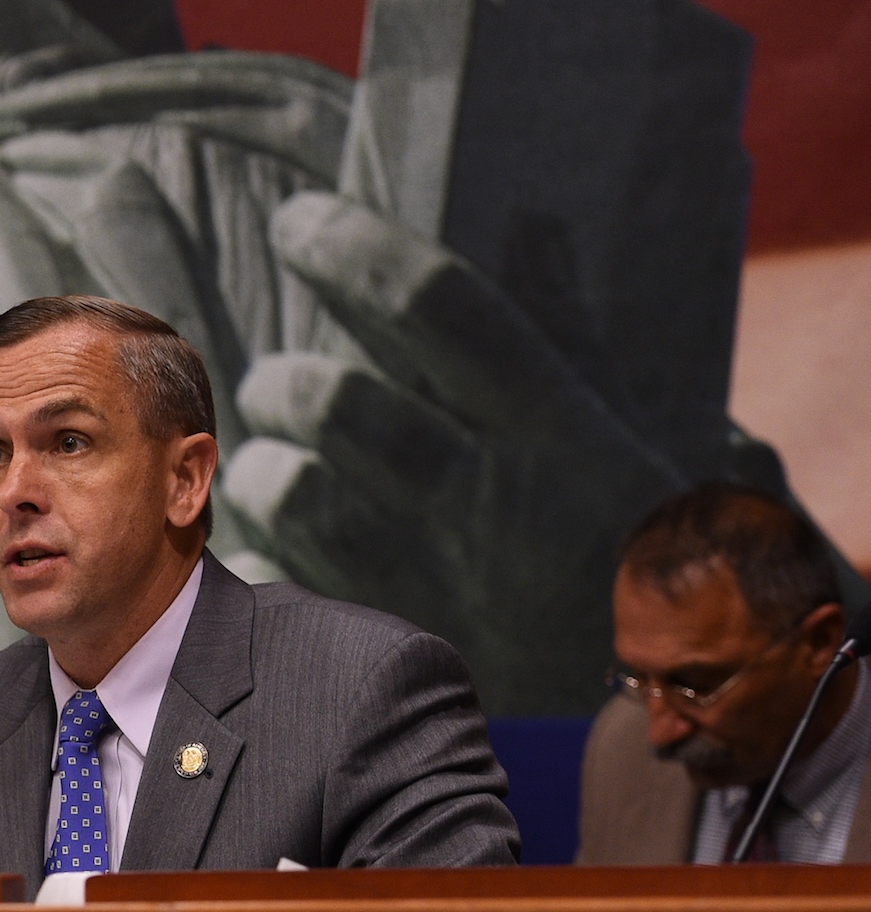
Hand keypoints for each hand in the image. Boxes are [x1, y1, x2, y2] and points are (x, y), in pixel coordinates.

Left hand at [219, 192, 687, 714]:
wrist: (645, 688)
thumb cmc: (622, 528)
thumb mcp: (621, 426)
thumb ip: (568, 330)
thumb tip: (533, 226)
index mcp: (553, 426)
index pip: (432, 307)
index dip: (352, 251)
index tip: (299, 223)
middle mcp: (487, 493)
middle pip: (339, 405)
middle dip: (286, 382)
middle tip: (280, 381)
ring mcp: (432, 565)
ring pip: (298, 489)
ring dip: (267, 456)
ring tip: (272, 446)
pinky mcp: (389, 619)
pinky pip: (291, 558)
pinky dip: (266, 520)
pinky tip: (273, 503)